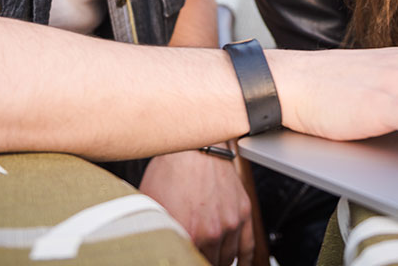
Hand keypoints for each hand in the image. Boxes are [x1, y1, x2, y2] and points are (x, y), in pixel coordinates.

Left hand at [140, 148, 252, 265]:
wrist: (195, 144)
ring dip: (217, 261)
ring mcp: (230, 223)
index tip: (179, 256)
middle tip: (192, 254)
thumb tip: (149, 243)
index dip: (182, 259)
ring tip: (208, 258)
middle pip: (208, 262)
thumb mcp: (151, 203)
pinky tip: (239, 264)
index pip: (188, 261)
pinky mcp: (243, 212)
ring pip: (227, 259)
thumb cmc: (171, 169)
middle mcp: (212, 232)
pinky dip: (244, 260)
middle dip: (198, 258)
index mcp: (187, 233)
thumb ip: (154, 230)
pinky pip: (248, 246)